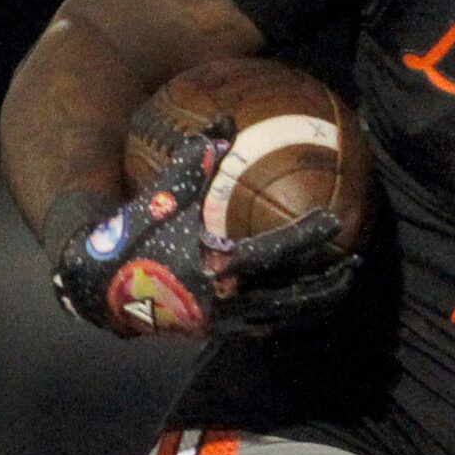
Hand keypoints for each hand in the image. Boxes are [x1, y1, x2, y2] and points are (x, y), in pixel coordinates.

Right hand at [51, 114, 356, 338]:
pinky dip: (291, 317)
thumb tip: (225, 122)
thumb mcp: (162, 195)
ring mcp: (222, 320)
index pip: (277, 248)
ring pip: (285, 316)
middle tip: (357, 262)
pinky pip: (265, 326)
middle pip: (294, 295)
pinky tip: (307, 304)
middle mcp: (225, 297)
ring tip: (342, 284)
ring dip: (317, 302)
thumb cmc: (132, 233)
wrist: (97, 286)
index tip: (337, 220)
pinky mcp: (216, 332)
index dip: (309, 234)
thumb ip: (197, 161)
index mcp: (215, 263)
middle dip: (329, 281)